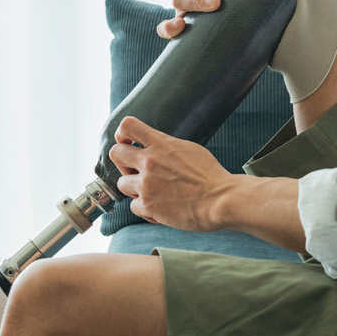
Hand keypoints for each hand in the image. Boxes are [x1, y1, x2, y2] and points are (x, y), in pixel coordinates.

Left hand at [108, 117, 235, 231]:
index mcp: (161, 144)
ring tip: (151, 192)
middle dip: (123, 163)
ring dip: (133, 188)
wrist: (220, 200)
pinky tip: (160, 209)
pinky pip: (133, 206)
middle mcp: (149, 162)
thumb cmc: (211, 176)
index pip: (128, 126)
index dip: (122, 134)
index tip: (127, 141)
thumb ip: (168, 147)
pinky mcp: (148, 206)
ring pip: (121, 183)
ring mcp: (146, 185)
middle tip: (134, 170)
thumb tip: (158, 146)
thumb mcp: (190, 149)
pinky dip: (145, 209)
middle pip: (116, 153)